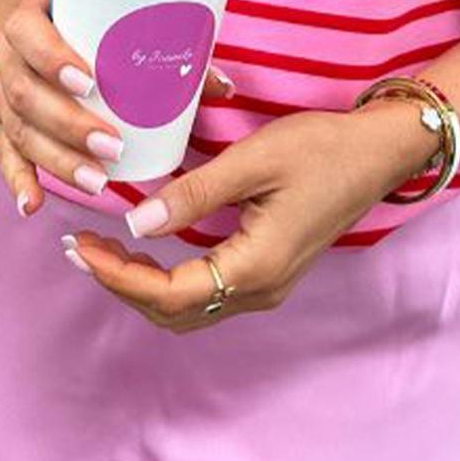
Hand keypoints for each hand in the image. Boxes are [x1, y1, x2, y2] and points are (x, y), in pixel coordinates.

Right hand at [0, 0, 235, 218]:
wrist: (33, 18)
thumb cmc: (82, 21)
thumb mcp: (112, 20)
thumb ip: (165, 46)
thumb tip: (222, 86)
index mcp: (27, 22)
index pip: (30, 37)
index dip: (54, 60)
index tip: (90, 82)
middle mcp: (6, 59)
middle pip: (26, 94)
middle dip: (68, 124)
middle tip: (112, 146)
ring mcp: (0, 94)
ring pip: (19, 131)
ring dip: (58, 160)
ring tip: (96, 181)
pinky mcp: (3, 123)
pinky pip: (7, 155)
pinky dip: (19, 182)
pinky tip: (34, 205)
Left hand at [62, 105, 412, 332]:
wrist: (379, 153)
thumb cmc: (324, 149)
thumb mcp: (254, 160)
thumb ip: (193, 193)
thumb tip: (136, 222)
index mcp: (255, 267)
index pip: (168, 293)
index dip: (117, 276)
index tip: (81, 248)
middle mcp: (260, 289)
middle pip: (172, 312)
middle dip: (120, 285)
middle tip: (80, 248)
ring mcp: (267, 285)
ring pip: (188, 308)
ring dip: (140, 286)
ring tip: (102, 249)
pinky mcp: (269, 271)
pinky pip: (206, 293)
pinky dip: (166, 280)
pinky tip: (145, 247)